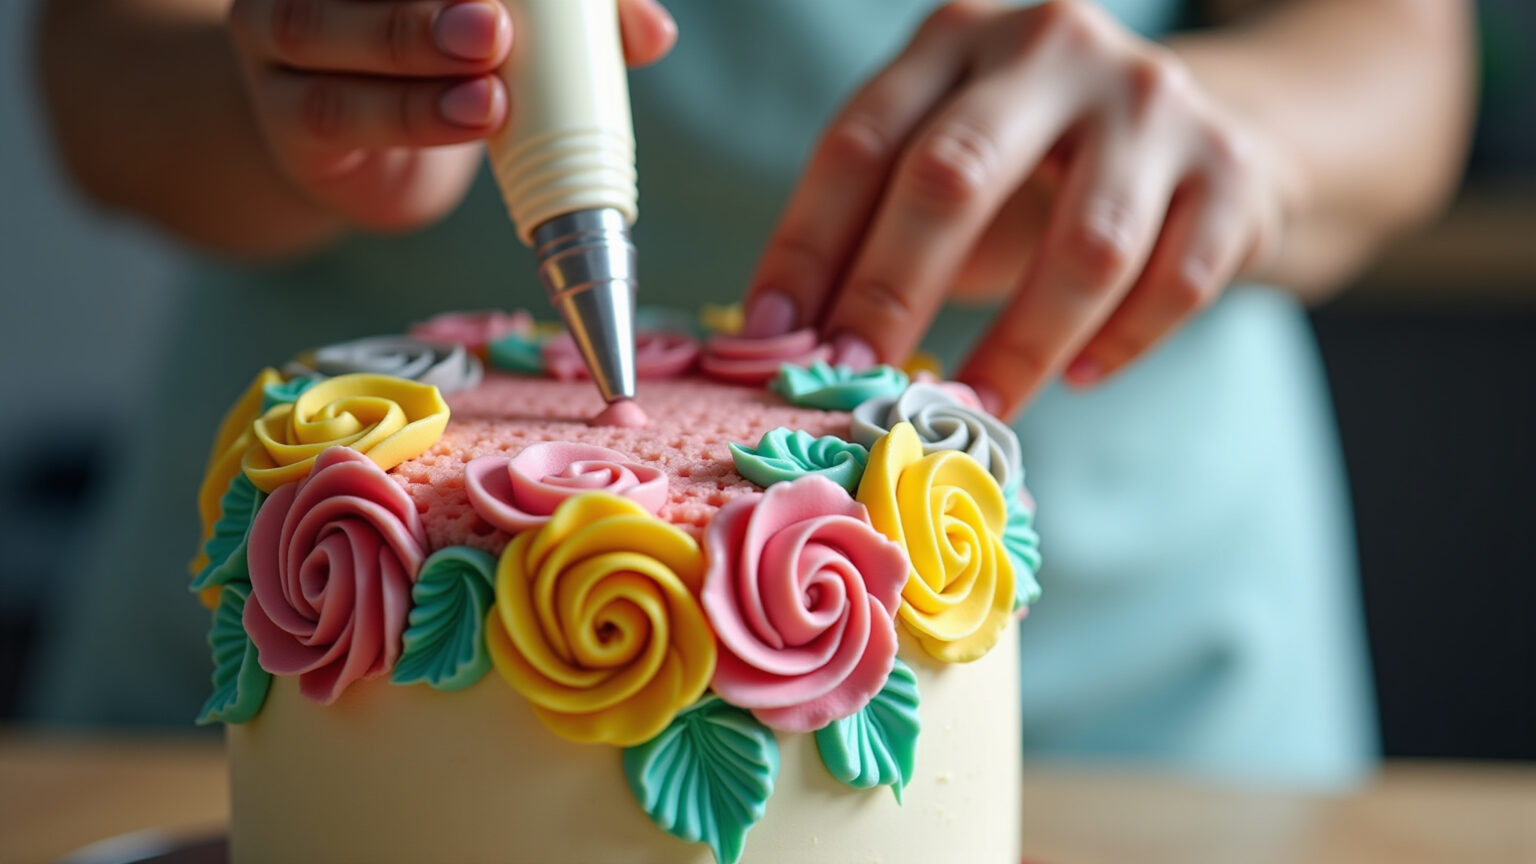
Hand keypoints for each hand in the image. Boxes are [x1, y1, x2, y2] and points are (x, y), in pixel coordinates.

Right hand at [227, 0, 675, 230]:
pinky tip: (472, 112)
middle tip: (499, 20)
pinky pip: (335, 109)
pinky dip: (410, 113)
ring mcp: (278, 35)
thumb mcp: (512, 24)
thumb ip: (578, 17)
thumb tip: (655, 33)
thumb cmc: (443, 60)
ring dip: (411, 45)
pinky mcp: (287, 114)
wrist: (359, 154)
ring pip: (324, 29)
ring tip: (493, 80)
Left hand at [743, 0, 1291, 418]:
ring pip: (1083, 247)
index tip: (771, 339)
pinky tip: (1083, 378)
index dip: (808, 246)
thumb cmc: (1040, 171)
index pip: (860, 142)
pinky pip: (1174, 282)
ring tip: (974, 409)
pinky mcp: (1232, 168)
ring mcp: (1152, 102)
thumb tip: (777, 337)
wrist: (1213, 131)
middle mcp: (1052, 48)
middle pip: (954, 175)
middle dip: (893, 291)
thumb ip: (873, 232)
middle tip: (855, 381)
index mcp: (957, 39)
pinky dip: (1123, 343)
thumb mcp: (950, 169)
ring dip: (1020, 347)